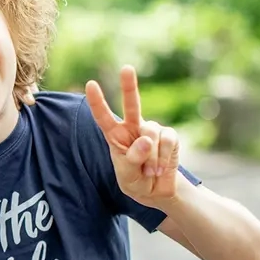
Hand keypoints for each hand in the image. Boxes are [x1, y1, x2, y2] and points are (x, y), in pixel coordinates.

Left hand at [85, 66, 179, 207]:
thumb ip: (133, 158)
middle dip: (129, 86)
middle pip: (132, 105)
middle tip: (126, 68)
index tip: (90, 84)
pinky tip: (160, 169)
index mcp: (115, 135)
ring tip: (149, 172)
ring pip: (151, 134)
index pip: (103, 117)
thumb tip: (146, 139)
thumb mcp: (127, 174)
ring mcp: (152, 130)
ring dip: (150, 158)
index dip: (98, 101)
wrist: (157, 191)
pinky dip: (163, 158)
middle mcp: (133, 128)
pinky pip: (167, 142)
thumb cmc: (135, 180)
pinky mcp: (169, 136)